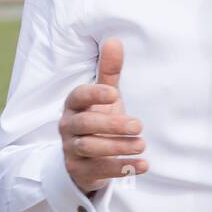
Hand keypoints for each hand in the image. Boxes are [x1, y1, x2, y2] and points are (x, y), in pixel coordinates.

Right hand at [59, 36, 147, 194]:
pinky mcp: (80, 171)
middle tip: (139, 125)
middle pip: (85, 124)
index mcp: (74, 105)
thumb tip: (115, 40)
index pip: (78, 96)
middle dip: (112, 124)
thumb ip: (109, 72)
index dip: (94, 94)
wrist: (84, 159)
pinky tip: (143, 164)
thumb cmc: (97, 119)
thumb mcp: (104, 97)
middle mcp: (68, 126)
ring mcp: (72, 150)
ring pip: (90, 148)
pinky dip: (121, 168)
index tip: (115, 93)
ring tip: (142, 144)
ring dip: (117, 146)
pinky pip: (99, 170)